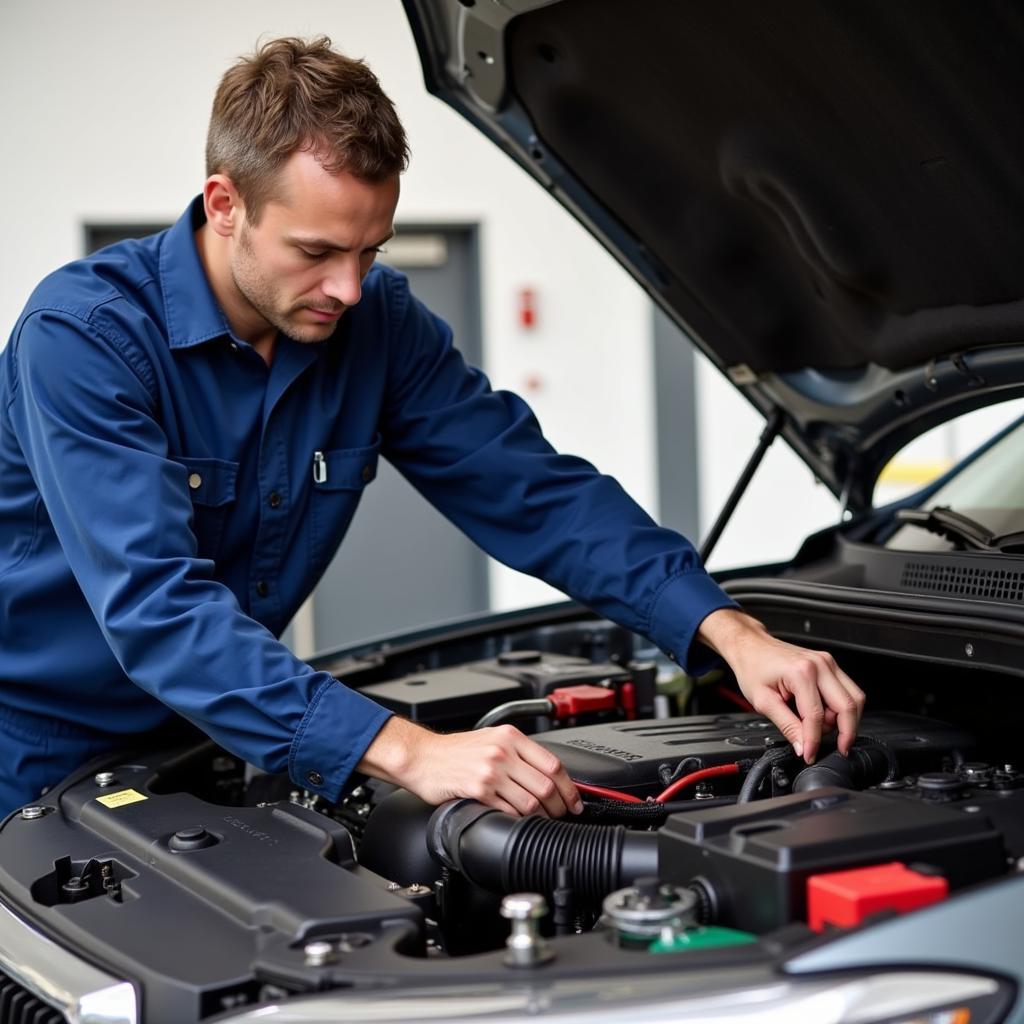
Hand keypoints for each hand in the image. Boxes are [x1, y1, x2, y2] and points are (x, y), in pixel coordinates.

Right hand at [358, 716, 582, 816]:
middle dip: (560, 807)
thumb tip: (549, 775)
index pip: (553, 764)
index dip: (570, 788)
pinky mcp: (478, 790)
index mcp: (511, 736)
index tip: (575, 801)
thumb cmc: (455, 751)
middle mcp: (503, 751)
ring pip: (531, 802)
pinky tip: (519, 822)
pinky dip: (519, 820)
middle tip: (562, 815)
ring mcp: (491, 771)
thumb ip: (519, 752)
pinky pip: (509, 811)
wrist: (422, 757)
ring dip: (542, 817)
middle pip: (546, 786)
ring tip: (542, 821)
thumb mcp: (491, 739)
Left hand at [697, 608, 864, 763]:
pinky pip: (847, 690)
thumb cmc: (753, 667)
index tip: (810, 755)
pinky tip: (826, 715)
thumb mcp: (763, 702)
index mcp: (801, 673)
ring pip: (855, 698)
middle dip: (844, 733)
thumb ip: (786, 726)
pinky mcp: (830, 665)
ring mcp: (827, 662)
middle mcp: (820, 665)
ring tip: (823, 729)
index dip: (815, 741)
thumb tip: (803, 747)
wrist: (751, 646)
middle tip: (835, 749)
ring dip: (846, 720)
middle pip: (848, 706)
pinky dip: (842, 708)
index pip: (816, 716)